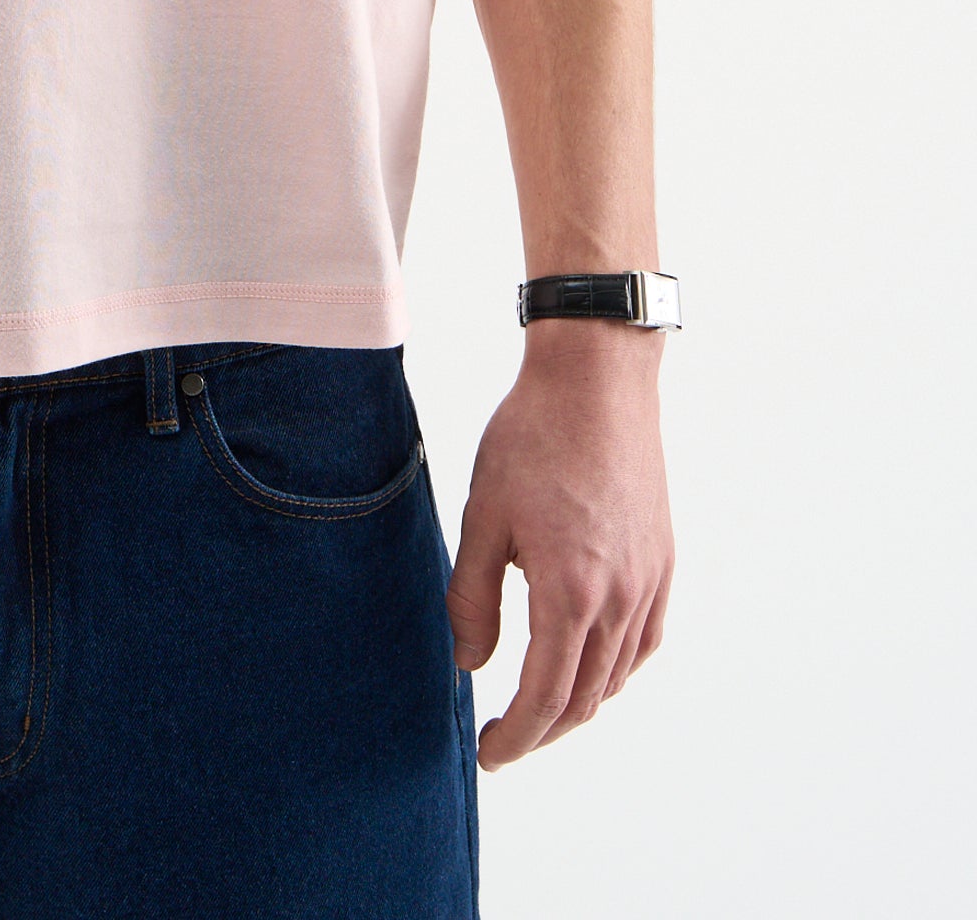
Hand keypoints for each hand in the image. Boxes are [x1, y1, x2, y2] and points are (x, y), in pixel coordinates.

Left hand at [446, 322, 672, 766]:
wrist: (596, 380)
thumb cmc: (532, 438)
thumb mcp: (482, 516)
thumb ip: (472, 598)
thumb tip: (469, 663)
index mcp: (571, 592)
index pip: (546, 697)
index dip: (516, 737)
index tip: (489, 753)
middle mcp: (620, 598)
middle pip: (585, 698)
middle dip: (543, 731)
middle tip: (505, 739)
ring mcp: (650, 581)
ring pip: (617, 675)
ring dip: (577, 702)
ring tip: (537, 705)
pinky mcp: (662, 561)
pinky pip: (643, 641)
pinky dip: (613, 669)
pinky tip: (587, 662)